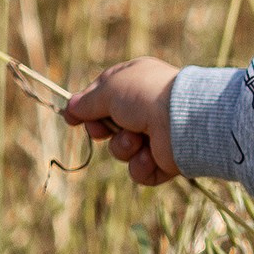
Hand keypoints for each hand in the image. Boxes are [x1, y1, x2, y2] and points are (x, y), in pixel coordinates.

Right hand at [64, 57, 181, 186]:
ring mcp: (156, 135)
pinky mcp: (165, 160)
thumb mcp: (108, 90)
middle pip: (109, 126)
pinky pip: (139, 170)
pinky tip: (150, 156)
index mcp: (135, 82)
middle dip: (102, 130)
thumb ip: (86, 101)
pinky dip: (141, 165)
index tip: (71, 117)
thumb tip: (70, 108)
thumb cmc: (145, 96)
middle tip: (104, 130)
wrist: (183, 120)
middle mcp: (146, 108)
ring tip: (138, 139)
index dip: (87, 107)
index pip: (104, 96)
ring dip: (124, 146)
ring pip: (122, 150)